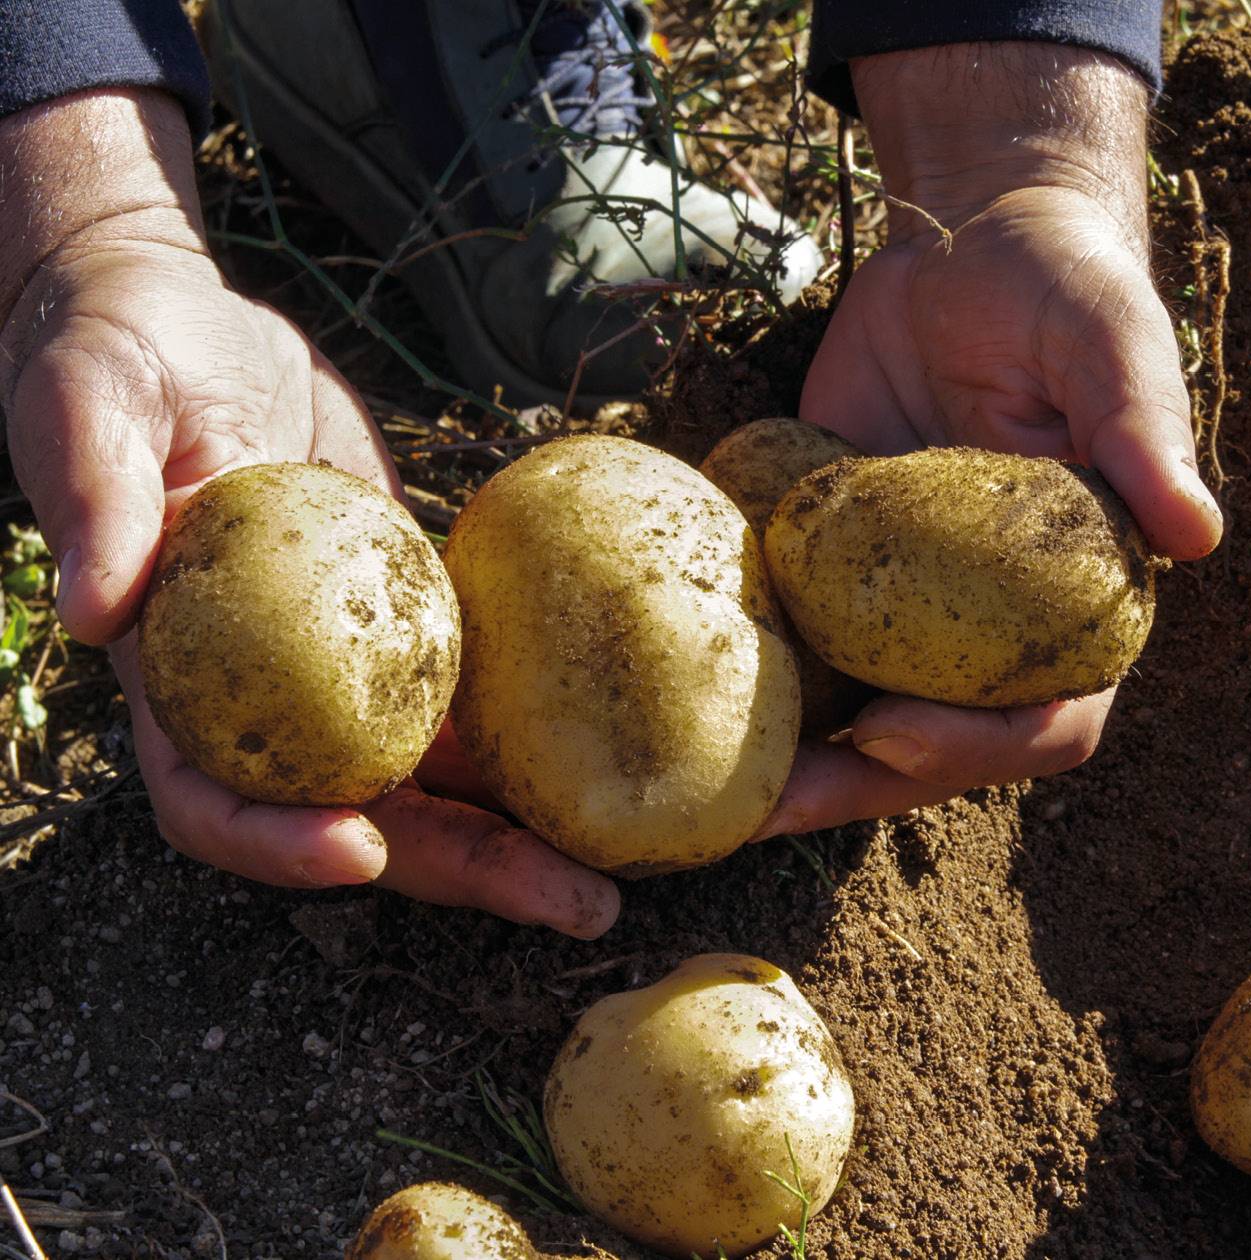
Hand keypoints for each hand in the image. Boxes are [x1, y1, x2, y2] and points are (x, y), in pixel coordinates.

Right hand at [0, 90, 616, 935]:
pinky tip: (637, 754)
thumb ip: (96, 501)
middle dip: (470, 870)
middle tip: (582, 906)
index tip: (359, 848)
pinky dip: (553, 732)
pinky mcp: (416, 624)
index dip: (277, 841)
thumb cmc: (117, 363)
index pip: (213, 797)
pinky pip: (483, 693)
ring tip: (634, 865)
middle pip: (367, 818)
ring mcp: (350, 672)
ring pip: (444, 779)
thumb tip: (91, 610)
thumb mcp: (88, 407)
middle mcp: (270, 700)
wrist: (192, 332)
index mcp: (177, 679)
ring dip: (536, 830)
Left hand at [759, 44, 1222, 836]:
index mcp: (1081, 603)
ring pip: (855, 714)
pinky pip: (795, 640)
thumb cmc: (1063, 291)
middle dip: (855, 785)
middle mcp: (995, 627)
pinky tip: (673, 692)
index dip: (974, 746)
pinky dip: (743, 672)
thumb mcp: (1111, 345)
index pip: (1048, 718)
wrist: (967, 245)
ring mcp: (908, 607)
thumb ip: (1143, 434)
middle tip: (768, 805)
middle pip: (935, 745)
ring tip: (704, 790)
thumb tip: (1196, 536)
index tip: (888, 732)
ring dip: (789, 759)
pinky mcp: (836, 568)